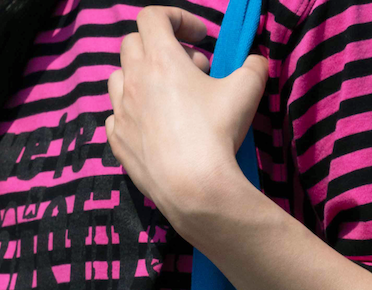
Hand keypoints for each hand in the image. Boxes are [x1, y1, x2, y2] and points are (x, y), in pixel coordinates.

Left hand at [105, 7, 267, 236]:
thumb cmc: (217, 135)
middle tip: (191, 69)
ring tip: (165, 96)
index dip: (178, 18)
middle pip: (133, 44)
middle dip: (161, 47)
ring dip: (140, 78)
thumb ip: (253, 67)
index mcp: (160, 59)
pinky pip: (115, 116)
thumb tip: (255, 62)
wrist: (194, 190)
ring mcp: (121, 112)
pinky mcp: (119, 142)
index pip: (154, 16)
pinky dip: (131, 113)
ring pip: (118, 78)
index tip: (200, 37)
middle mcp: (134, 80)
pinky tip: (151, 125)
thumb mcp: (246, 92)